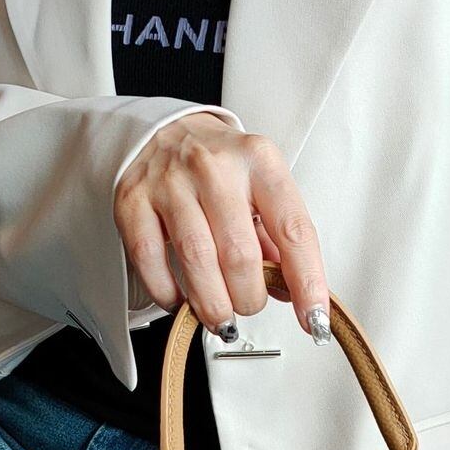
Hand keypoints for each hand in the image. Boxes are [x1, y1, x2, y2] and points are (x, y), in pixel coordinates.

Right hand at [114, 113, 329, 339]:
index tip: (314, 319)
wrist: (164, 130)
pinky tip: (180, 299)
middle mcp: (216, 168)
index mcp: (260, 162)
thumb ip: (276, 237)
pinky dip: (169, 292)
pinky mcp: (134, 201)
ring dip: (213, 303)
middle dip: (249, 298)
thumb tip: (289, 291)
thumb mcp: (260, 187)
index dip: (307, 281)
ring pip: (197, 260)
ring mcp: (171, 182)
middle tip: (248, 305)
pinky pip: (152, 260)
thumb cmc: (219, 166)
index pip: (293, 230)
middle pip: (240, 254)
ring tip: (220, 316)